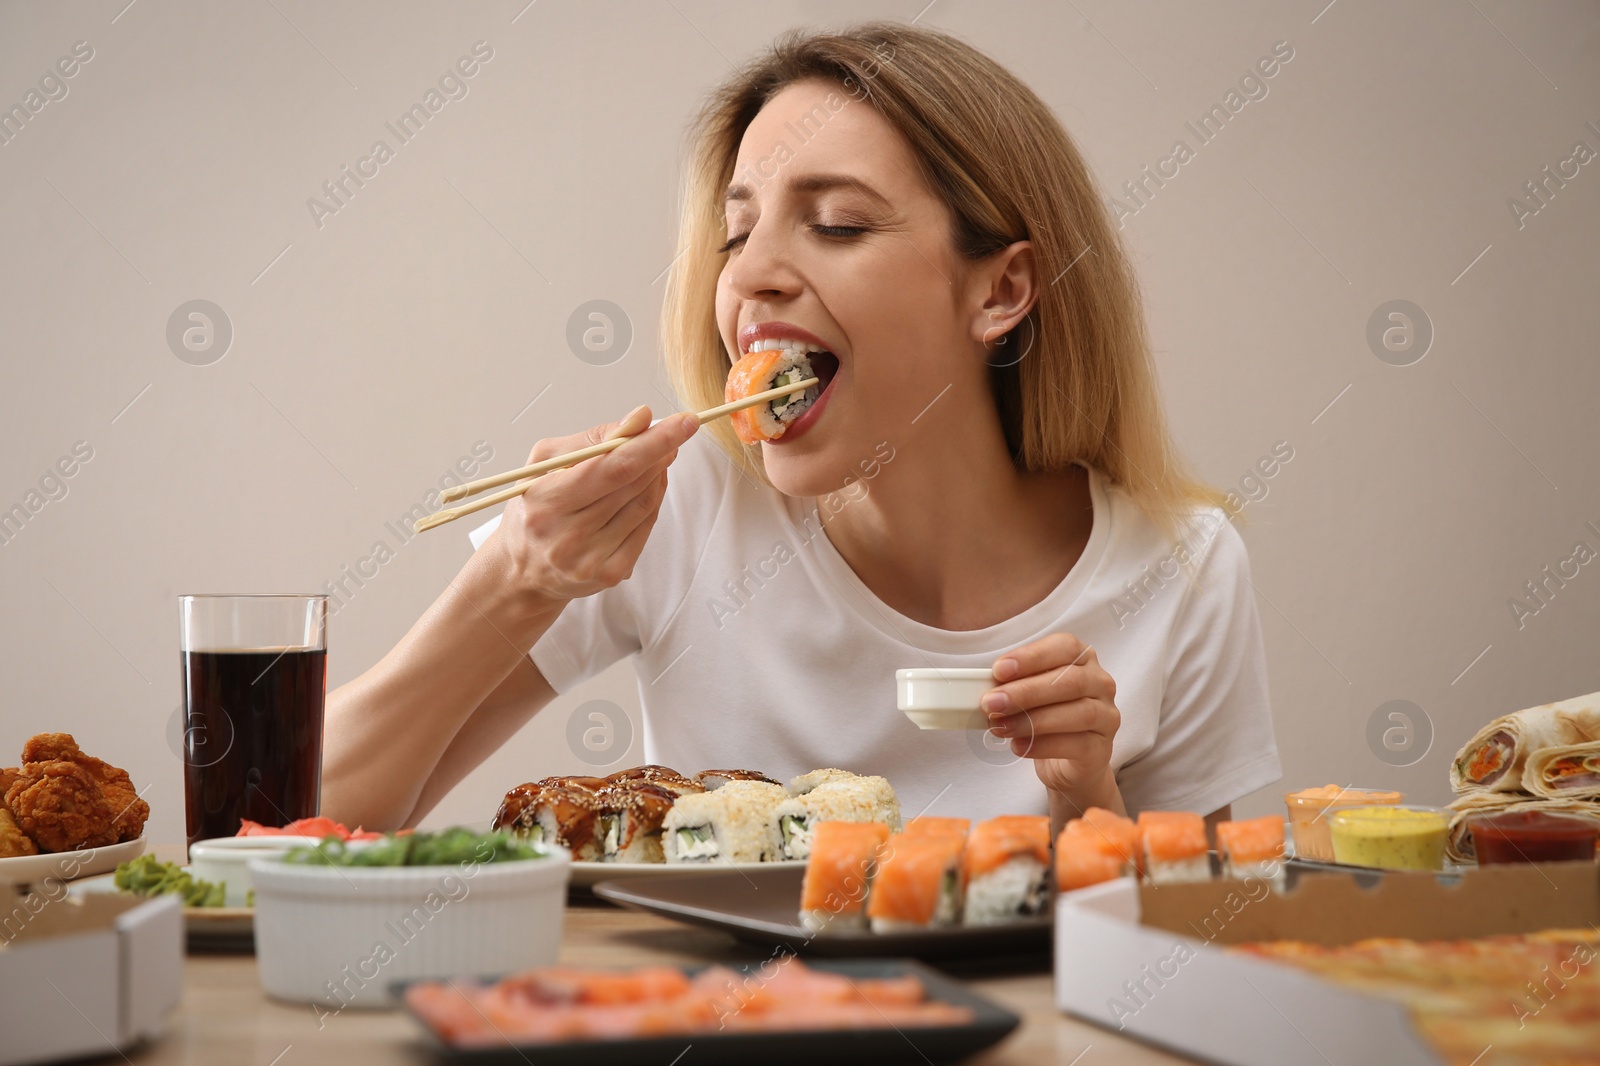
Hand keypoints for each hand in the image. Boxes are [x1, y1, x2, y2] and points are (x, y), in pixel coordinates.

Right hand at [494, 405, 697, 605]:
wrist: (522, 571)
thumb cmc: (534, 508)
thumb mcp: (544, 464)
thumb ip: (592, 439)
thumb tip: (639, 418)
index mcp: (545, 501)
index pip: (612, 467)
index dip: (651, 442)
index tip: (682, 422)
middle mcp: (567, 535)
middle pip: (632, 484)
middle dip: (661, 451)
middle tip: (676, 430)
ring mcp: (591, 559)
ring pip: (644, 504)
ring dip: (658, 473)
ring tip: (658, 455)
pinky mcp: (610, 573)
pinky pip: (645, 527)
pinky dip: (653, 500)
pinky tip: (648, 486)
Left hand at [982, 634, 1121, 808]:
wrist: (1067, 762)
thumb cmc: (1046, 717)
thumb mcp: (1029, 694)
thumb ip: (1013, 685)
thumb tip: (986, 689)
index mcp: (1083, 659)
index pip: (1065, 647)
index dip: (1032, 657)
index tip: (998, 670)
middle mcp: (1101, 683)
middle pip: (1070, 681)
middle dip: (1026, 691)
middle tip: (991, 703)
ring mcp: (1107, 716)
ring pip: (1079, 713)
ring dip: (1032, 720)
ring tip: (1001, 727)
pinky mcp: (1102, 749)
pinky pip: (1077, 744)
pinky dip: (1043, 745)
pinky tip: (1018, 746)